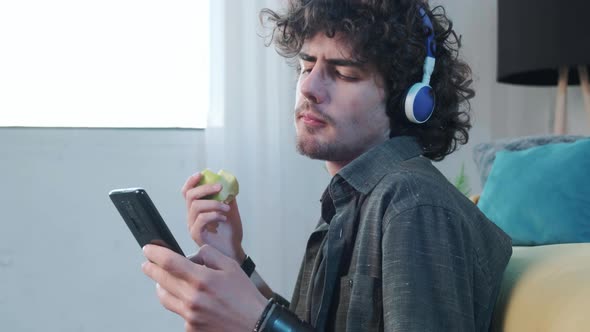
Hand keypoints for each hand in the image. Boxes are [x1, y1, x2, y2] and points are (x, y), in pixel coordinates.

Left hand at [142, 244, 266, 331]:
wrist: (254, 324)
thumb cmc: (245, 296)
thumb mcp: (231, 267)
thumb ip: (210, 255)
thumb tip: (193, 255)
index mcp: (202, 279)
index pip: (170, 263)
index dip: (155, 254)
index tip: (148, 250)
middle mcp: (192, 298)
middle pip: (161, 280)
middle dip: (152, 269)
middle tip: (148, 264)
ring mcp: (190, 315)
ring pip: (165, 298)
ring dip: (161, 287)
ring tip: (164, 282)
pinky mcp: (191, 328)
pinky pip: (178, 312)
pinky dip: (181, 304)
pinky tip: (191, 301)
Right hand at [181, 172, 244, 262]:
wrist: (234, 251)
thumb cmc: (231, 233)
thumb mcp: (231, 210)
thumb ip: (228, 197)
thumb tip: (228, 183)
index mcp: (197, 209)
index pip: (187, 192)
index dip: (191, 181)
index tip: (201, 174)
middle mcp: (192, 217)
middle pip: (190, 196)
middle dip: (205, 188)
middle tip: (219, 188)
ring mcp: (193, 226)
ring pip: (195, 206)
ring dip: (213, 203)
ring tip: (226, 208)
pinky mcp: (196, 235)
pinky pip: (201, 219)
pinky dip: (213, 215)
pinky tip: (223, 218)